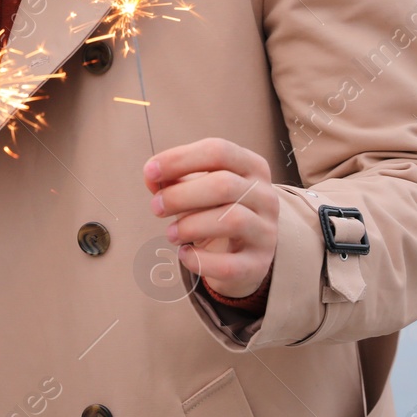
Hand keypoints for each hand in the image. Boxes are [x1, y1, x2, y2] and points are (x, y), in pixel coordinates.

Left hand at [145, 138, 277, 299]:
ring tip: (171, 233)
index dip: (180, 159)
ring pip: (232, 220)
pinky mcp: (258, 265)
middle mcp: (266, 196)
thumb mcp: (198, 187)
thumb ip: (174, 178)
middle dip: (180, 196)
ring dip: (190, 226)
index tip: (150, 172)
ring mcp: (267, 232)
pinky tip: (184, 255)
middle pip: (224, 185)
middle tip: (156, 207)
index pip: (218, 151)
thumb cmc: (215, 209)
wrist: (243, 250)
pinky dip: (200, 261)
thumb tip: (151, 176)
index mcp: (252, 167)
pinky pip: (229, 265)